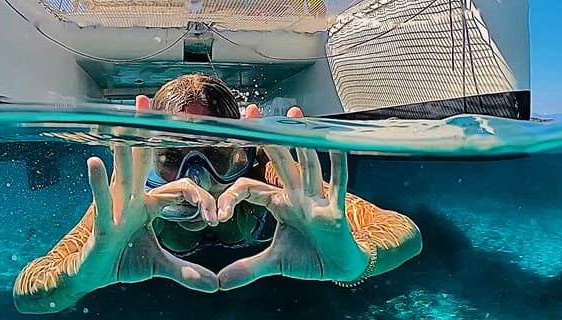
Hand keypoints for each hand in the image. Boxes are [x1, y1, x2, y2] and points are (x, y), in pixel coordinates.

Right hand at [13, 96, 218, 312]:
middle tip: (145, 100)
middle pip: (142, 160)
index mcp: (148, 203)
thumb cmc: (120, 261)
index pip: (180, 190)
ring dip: (123, 147)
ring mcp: (115, 207)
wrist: (88, 277)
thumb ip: (187, 272)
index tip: (214, 217)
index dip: (201, 201)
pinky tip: (94, 162)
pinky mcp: (102, 223)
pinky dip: (98, 182)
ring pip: (122, 173)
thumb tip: (214, 286)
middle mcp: (131, 198)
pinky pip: (102, 200)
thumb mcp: (159, 266)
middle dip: (144, 129)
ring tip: (123, 122)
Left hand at [216, 107, 371, 289]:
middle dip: (266, 137)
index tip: (219, 217)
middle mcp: (297, 195)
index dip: (232, 198)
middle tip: (252, 112)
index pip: (250, 189)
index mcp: (279, 204)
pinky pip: (338, 184)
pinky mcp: (336, 210)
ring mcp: (317, 200)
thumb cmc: (312, 258)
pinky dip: (337, 164)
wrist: (342, 268)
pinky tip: (334, 145)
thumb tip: (220, 284)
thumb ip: (248, 269)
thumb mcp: (275, 263)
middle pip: (278, 161)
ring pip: (306, 165)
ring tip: (294, 115)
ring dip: (300, 141)